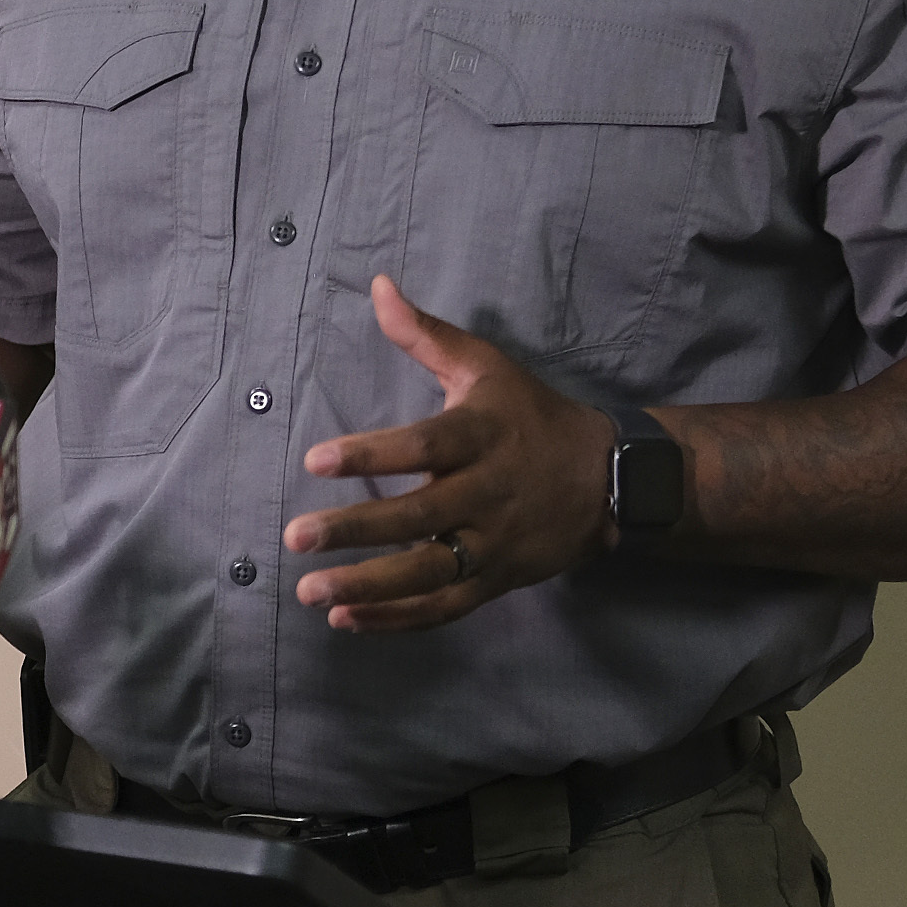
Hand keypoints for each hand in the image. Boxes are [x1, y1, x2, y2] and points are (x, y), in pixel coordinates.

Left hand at [280, 275, 618, 631]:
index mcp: (482, 437)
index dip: (371, 454)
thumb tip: (377, 286)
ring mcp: (496, 544)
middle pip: (420, 518)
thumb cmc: (532, 416)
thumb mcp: (487, 367)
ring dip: (368, 588)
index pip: (424, 446)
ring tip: (311, 591)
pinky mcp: (499, 580)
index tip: (314, 460)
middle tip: (295, 537)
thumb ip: (426, 334)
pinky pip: (446, 607)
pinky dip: (398, 620)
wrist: (611, 480)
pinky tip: (346, 620)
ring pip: (430, 574)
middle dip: (356, 530)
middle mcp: (489, 494)